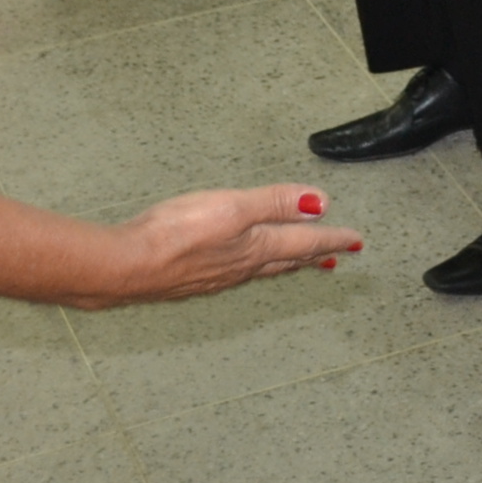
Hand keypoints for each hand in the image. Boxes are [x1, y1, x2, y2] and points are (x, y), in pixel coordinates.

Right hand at [90, 184, 360, 308]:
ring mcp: (216, 275)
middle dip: (313, 256)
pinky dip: (253, 267)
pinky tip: (241, 266)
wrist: (124, 267)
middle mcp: (241, 266)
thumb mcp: (231, 207)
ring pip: (262, 268)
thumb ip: (274, 203)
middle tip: (335, 257)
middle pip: (287, 260)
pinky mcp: (193, 278)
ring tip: (297, 262)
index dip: (333, 239)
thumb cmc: (175, 235)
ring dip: (285, 263)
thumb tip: (318, 203)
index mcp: (256, 247)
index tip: (357, 242)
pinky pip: (237, 273)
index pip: (305, 243)